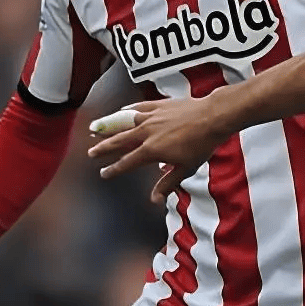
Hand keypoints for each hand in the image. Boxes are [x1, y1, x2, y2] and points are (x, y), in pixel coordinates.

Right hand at [88, 98, 231, 200]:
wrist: (213, 117)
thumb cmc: (202, 144)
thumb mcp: (186, 168)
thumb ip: (168, 183)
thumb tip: (155, 199)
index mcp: (151, 151)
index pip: (127, 163)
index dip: (114, 169)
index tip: (104, 173)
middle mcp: (146, 133)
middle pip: (119, 141)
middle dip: (103, 148)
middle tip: (91, 152)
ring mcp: (151, 117)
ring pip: (123, 123)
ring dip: (108, 127)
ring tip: (94, 129)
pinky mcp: (158, 105)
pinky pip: (138, 107)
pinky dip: (127, 110)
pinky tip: (121, 111)